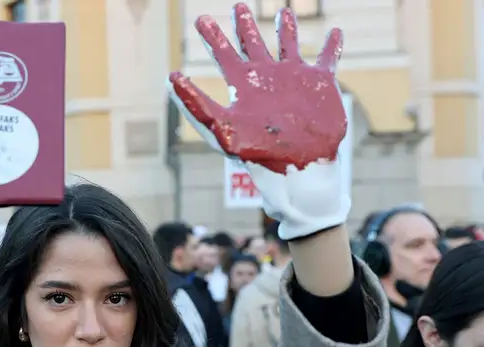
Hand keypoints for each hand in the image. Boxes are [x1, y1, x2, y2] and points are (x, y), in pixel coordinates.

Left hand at [168, 3, 349, 239]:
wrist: (296, 171)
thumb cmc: (257, 156)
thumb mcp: (220, 129)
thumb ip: (195, 105)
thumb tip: (170, 79)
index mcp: (244, 85)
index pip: (223, 53)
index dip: (212, 36)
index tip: (201, 19)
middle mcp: (267, 79)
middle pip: (253, 44)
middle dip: (245, 25)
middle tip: (237, 5)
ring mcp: (294, 79)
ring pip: (288, 46)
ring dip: (287, 28)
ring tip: (284, 10)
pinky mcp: (320, 84)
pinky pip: (328, 59)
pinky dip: (332, 45)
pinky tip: (335, 31)